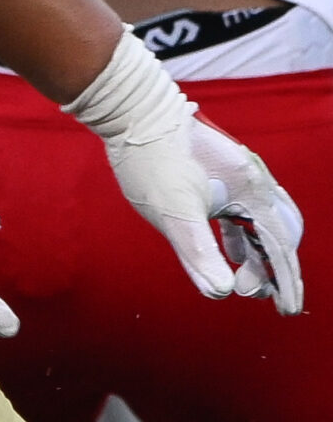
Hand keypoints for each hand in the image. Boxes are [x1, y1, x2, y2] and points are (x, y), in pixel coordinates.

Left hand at [106, 111, 303, 312]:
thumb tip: (220, 292)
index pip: (279, 247)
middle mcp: (254, 183)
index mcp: (252, 192)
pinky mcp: (220, 175)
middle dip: (277, 270)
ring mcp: (238, 177)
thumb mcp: (173, 211)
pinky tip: (235, 254)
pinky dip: (244, 236)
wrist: (133, 111)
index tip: (287, 311)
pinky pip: (243, 211)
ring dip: (260, 255)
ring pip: (262, 223)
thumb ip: (198, 252)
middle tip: (267, 300)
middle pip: (280, 235)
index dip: (285, 281)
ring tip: (251, 285)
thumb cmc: (152, 159)